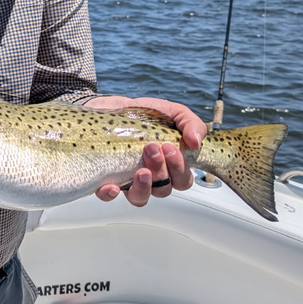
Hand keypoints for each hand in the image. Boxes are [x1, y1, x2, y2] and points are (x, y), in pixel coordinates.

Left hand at [83, 95, 204, 206]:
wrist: (115, 106)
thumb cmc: (148, 114)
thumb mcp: (174, 113)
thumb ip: (190, 124)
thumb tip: (196, 142)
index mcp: (170, 165)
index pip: (182, 181)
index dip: (179, 169)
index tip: (169, 146)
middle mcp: (152, 177)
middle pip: (162, 189)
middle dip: (160, 170)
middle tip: (151, 148)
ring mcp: (129, 179)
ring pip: (140, 198)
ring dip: (143, 187)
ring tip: (141, 170)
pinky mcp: (106, 178)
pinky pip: (108, 196)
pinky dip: (110, 195)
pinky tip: (113, 186)